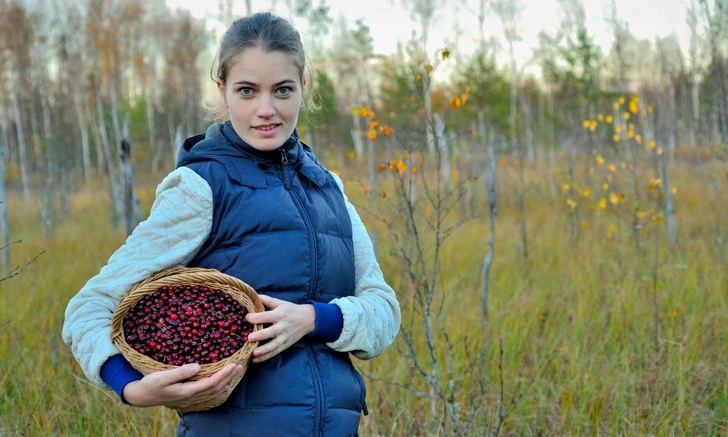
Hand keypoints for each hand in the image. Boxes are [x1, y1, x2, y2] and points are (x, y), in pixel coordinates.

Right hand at [122, 363, 241, 408]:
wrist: (141, 396)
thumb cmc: (151, 384)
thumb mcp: (163, 376)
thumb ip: (180, 372)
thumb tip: (197, 366)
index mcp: (187, 391)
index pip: (211, 383)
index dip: (223, 374)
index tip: (233, 365)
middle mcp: (191, 397)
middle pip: (215, 388)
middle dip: (228, 377)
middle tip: (240, 366)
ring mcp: (190, 399)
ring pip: (212, 393)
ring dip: (225, 382)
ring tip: (235, 374)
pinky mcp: (188, 398)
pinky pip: (207, 395)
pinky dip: (217, 390)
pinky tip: (223, 387)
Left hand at [245, 295, 314, 362]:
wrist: (308, 319)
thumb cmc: (290, 310)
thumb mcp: (280, 303)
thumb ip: (267, 300)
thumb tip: (253, 296)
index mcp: (280, 314)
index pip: (268, 316)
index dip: (257, 317)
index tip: (247, 317)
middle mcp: (283, 326)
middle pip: (272, 332)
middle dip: (261, 335)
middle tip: (249, 338)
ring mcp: (285, 337)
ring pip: (275, 345)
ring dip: (264, 350)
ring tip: (254, 353)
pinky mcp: (286, 345)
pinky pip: (276, 352)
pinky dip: (266, 357)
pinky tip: (256, 360)